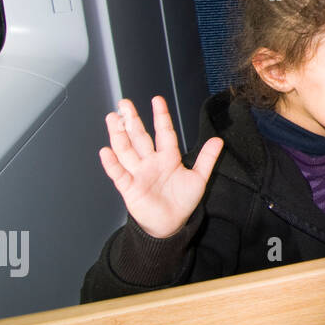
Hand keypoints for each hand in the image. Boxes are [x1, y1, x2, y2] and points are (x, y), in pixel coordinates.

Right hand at [98, 97, 222, 238]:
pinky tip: (106, 151)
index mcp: (168, 158)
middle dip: (132, 120)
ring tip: (112, 119)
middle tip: (124, 103)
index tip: (157, 100)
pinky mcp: (130, 188)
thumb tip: (218, 140)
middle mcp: (151, 162)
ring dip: (118, 135)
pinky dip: (111, 163)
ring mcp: (139, 173)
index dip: (161, 116)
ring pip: (126, 150)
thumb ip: (207, 159)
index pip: (163, 132)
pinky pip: (119, 174)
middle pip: (140, 137)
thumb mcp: (199, 178)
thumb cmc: (183, 201)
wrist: (171, 224)